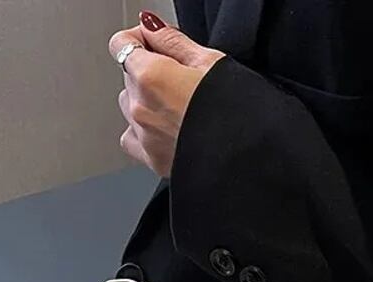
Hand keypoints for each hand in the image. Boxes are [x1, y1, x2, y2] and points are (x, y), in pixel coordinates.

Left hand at [110, 11, 224, 176]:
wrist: (250, 159)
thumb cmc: (239, 114)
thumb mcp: (211, 63)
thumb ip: (172, 41)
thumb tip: (152, 28)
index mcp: (152, 77)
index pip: (122, 44)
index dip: (139, 39)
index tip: (155, 44)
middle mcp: (141, 107)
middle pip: (129, 77)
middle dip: (149, 73)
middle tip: (183, 81)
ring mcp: (144, 136)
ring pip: (130, 107)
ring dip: (147, 103)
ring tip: (179, 109)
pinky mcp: (152, 160)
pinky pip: (132, 138)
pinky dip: (143, 132)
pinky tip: (166, 130)